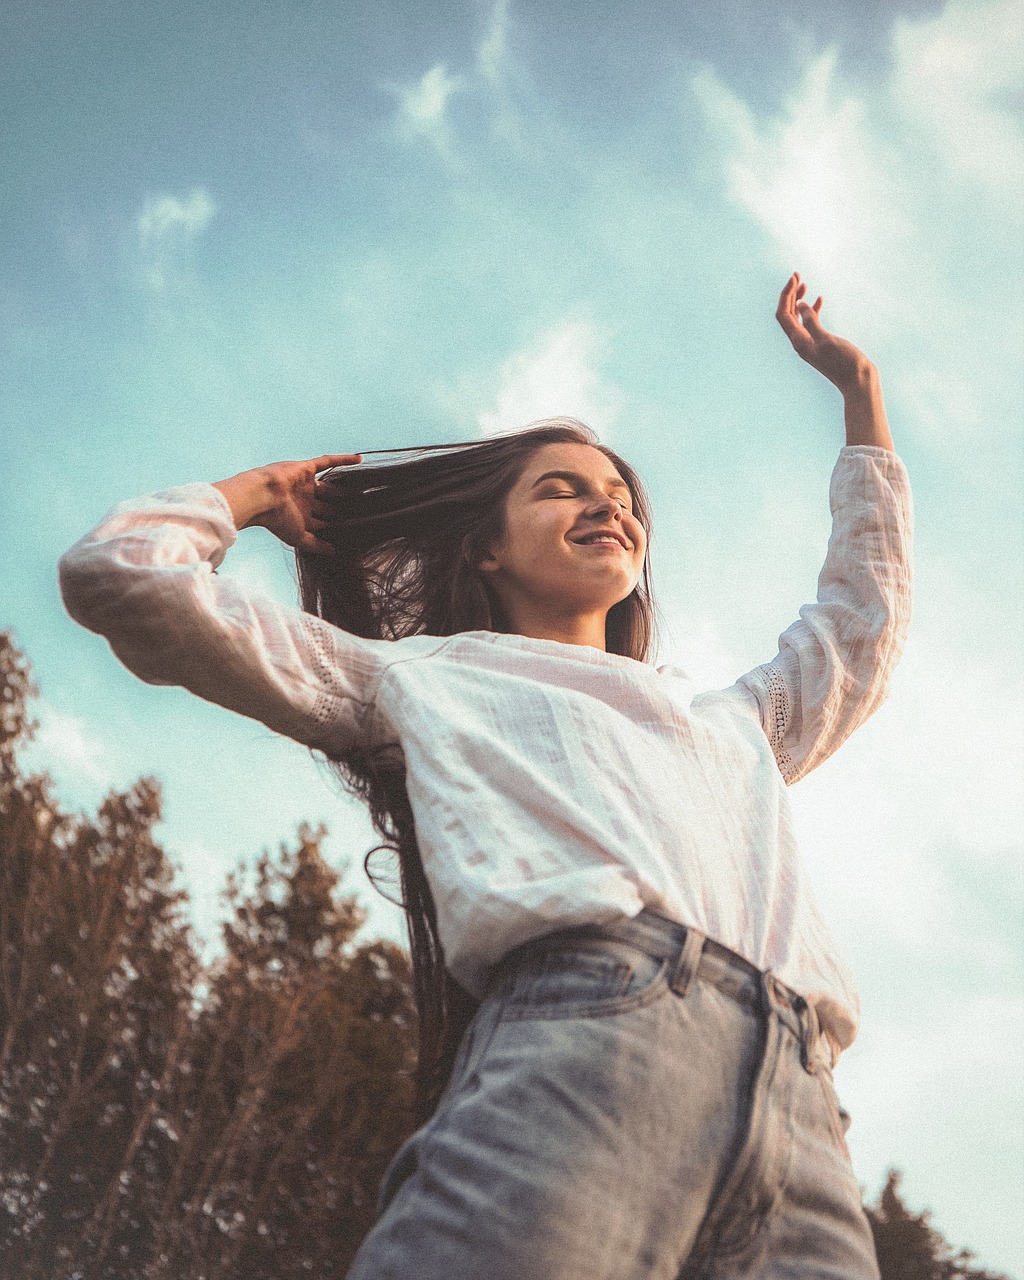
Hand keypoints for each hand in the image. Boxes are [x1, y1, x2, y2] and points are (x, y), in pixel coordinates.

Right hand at [213, 454, 360, 554]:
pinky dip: (343, 459)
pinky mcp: (306, 468)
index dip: (337, 526)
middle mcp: (304, 500)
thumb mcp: (299, 537)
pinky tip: (360, 459)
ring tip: (364, 489)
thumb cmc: (277, 520)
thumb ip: (316, 545)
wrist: (262, 497)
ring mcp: (305, 484)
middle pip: (328, 505)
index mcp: (301, 517)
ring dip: (345, 488)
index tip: (355, 529)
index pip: (323, 522)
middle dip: (342, 509)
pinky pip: (328, 461)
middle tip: (364, 509)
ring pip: (330, 486)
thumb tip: (334, 553)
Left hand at [775, 273, 874, 394]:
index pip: (783, 314)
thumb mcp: (826, 340)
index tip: (795, 278)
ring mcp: (810, 343)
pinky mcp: (821, 344)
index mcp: (799, 342)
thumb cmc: (844, 363)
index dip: (786, 295)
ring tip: (805, 284)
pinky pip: (811, 324)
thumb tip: (800, 305)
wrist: (858, 381)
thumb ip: (811, 322)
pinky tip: (819, 300)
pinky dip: (812, 310)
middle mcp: (801, 343)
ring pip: (798, 318)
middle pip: (787, 314)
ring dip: (799, 300)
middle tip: (797, 275)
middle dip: (790, 294)